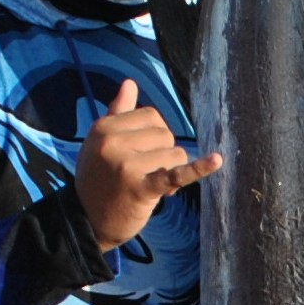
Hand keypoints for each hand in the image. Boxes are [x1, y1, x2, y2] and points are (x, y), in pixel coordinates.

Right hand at [74, 82, 221, 251]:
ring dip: (169, 170)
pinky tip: (216, 161)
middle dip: (163, 153)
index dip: (154, 135)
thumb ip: (118, 112)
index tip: (143, 154)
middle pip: (164, 133)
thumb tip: (130, 83)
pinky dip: (199, 168)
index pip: (150, 116)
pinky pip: (176, 174)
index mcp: (104, 127)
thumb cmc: (98, 178)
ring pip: (174, 154)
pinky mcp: (141, 189)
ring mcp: (127, 166)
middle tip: (146, 173)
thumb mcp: (100, 142)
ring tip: (151, 184)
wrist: (87, 221)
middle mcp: (114, 143)